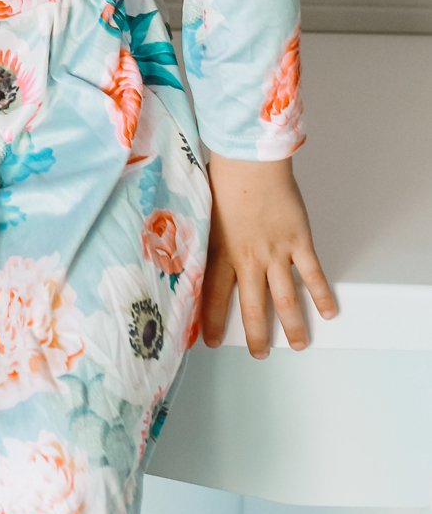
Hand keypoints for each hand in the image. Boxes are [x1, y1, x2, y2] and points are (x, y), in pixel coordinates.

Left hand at [200, 154, 338, 356]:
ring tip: (299, 344)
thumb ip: (199, 233)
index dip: (212, 323)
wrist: (250, 160)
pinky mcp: (299, 241)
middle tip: (260, 354)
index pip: (213, 297)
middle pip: (252, 307)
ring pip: (285, 299)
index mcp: (220, 252)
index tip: (210, 343)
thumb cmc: (223, 176)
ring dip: (294, 325)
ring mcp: (276, 252)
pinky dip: (322, 295)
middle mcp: (248, 259)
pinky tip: (328, 311)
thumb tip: (184, 245)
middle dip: (257, 336)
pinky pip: (313, 275)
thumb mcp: (200, 210)